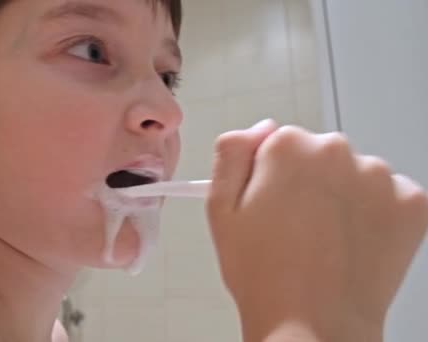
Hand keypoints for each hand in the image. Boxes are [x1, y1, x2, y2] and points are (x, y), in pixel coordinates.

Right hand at [206, 122, 427, 341]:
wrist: (313, 325)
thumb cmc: (263, 274)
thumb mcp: (220, 210)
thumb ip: (232, 154)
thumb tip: (261, 129)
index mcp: (287, 147)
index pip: (279, 142)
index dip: (271, 176)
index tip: (272, 205)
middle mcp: (336, 150)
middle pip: (319, 154)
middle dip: (309, 181)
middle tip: (296, 227)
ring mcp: (379, 176)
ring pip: (355, 173)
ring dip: (344, 196)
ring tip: (326, 241)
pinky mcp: (411, 203)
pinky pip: (389, 194)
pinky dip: (375, 213)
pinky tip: (355, 242)